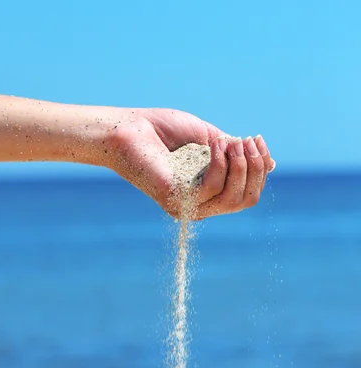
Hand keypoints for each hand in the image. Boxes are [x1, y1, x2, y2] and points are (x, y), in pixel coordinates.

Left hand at [102, 108, 275, 218]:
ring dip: (240, 164)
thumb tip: (272, 166)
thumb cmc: (164, 131)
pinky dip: (219, 162)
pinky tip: (214, 144)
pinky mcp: (176, 201)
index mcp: (209, 194)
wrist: (129, 128)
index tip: (255, 138)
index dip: (260, 168)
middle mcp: (200, 206)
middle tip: (245, 140)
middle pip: (246, 199)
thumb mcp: (210, 139)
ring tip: (230, 140)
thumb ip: (237, 154)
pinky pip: (212, 187)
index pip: (247, 194)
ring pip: (233, 197)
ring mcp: (188, 206)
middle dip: (255, 167)